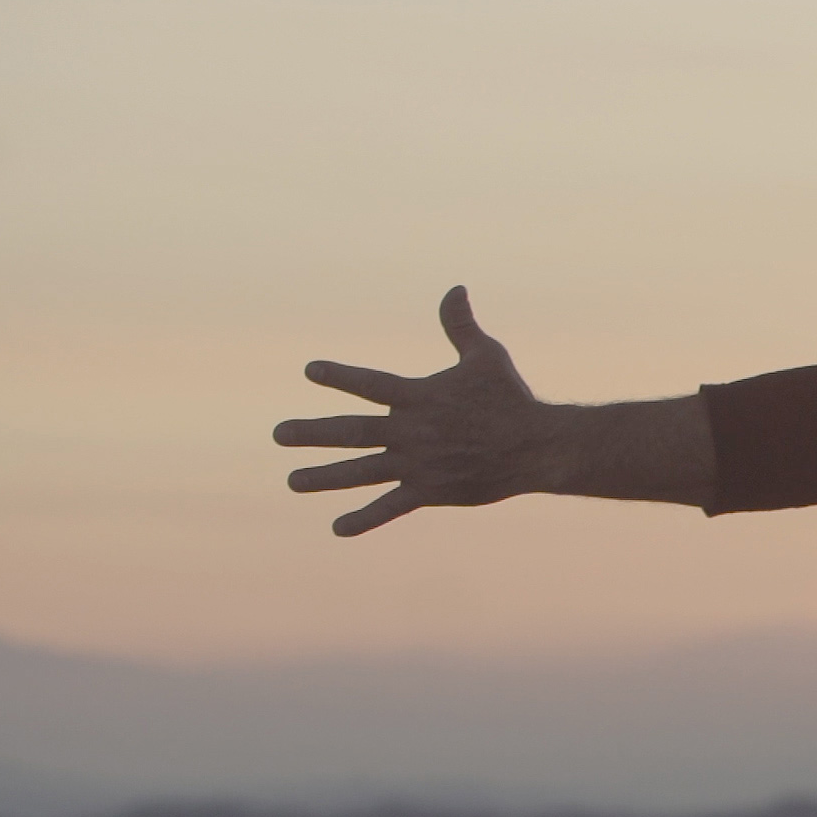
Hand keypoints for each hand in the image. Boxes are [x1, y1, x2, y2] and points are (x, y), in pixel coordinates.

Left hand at [274, 287, 558, 535]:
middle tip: (278, 433)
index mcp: (420, 396)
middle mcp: (411, 431)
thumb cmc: (511, 398)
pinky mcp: (431, 492)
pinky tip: (337, 528)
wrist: (538, 446)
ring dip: (324, 477)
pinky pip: (391, 507)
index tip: (311, 371)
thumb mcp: (485, 356)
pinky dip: (364, 519)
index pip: (370, 384)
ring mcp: (418, 465)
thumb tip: (455, 288)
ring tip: (293, 481)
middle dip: (311, 433)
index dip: (340, 376)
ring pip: (361, 472)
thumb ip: (460, 326)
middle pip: (351, 432)